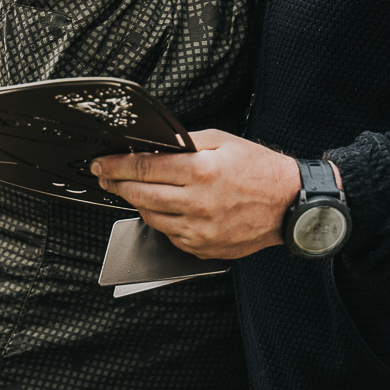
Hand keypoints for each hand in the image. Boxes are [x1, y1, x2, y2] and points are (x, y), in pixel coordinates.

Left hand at [91, 130, 302, 258]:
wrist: (288, 204)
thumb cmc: (259, 170)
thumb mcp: (223, 141)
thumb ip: (185, 143)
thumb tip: (153, 145)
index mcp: (201, 172)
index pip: (144, 167)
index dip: (116, 165)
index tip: (101, 163)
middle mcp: (197, 204)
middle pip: (139, 194)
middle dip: (117, 184)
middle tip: (106, 176)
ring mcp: (199, 230)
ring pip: (151, 217)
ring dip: (137, 203)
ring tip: (135, 190)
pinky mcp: (203, 248)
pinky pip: (169, 234)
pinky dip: (162, 220)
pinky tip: (167, 208)